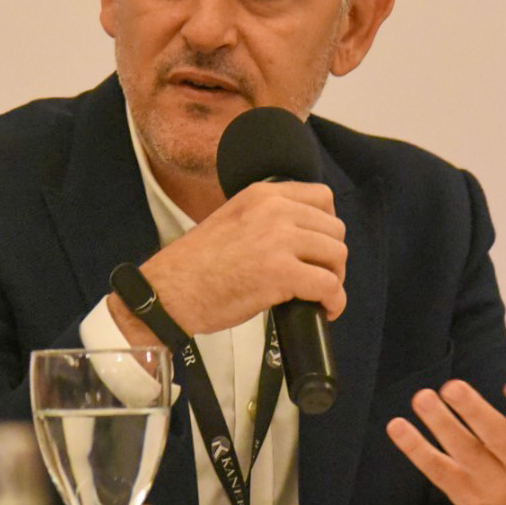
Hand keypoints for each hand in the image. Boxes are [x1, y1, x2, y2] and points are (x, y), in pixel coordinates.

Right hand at [110, 181, 345, 340]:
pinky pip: (329, 285)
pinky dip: (334, 301)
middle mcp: (274, 210)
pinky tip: (326, 310)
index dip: (328, 225)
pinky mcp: (280, 273)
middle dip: (332, 256)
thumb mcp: (232, 219)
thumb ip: (265, 219)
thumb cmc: (195, 265)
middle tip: (319, 277)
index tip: (319, 246)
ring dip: (335, 278)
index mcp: (262, 195)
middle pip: (334, 229)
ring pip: (337, 255)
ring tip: (320, 294)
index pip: (322, 197)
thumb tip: (302, 238)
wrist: (168, 291)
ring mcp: (278, 240)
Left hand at [385, 333, 505, 504]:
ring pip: (463, 454)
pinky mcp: (463, 493)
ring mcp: (491, 483)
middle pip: (497, 440)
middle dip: (474, 414)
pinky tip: (398, 426)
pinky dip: (416, 449)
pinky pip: (437, 471)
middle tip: (452, 386)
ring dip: (440, 426)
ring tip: (422, 397)